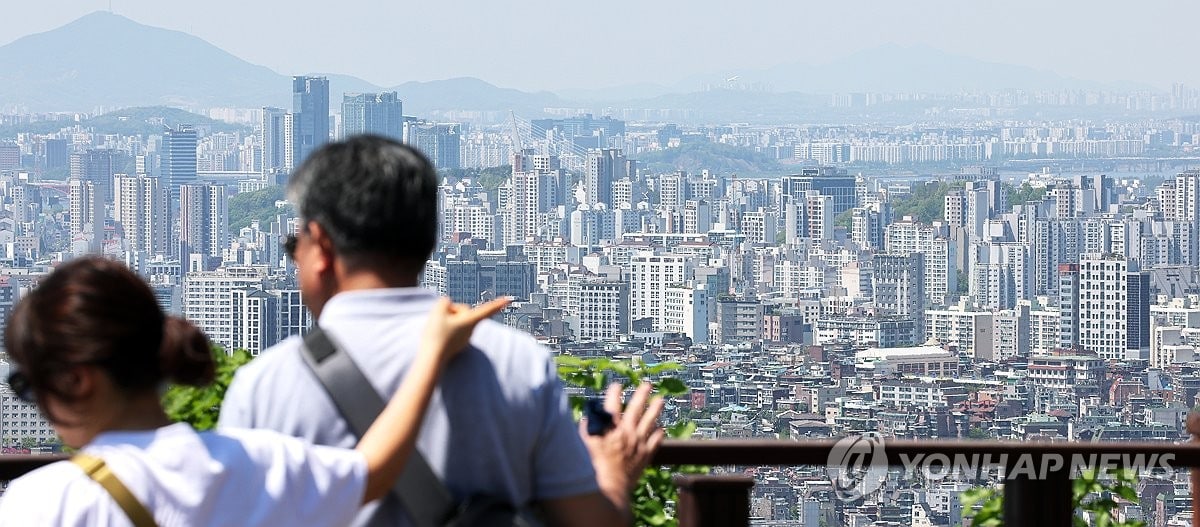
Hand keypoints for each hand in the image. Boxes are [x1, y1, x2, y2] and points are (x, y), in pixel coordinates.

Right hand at [421, 297, 509, 364]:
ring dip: (446, 321)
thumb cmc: (436, 335)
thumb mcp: (438, 310)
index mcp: (470, 321)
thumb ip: (445, 302)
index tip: (509, 300)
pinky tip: (436, 336)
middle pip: (463, 311)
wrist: (431, 359)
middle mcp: (470, 331)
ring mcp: (464, 339)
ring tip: (436, 330)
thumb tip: (448, 305)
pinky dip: (443, 330)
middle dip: (453, 310)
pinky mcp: (456, 345)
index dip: (498, 303)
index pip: (487, 310)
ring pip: (456, 321)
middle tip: (440, 317)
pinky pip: (451, 331)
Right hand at [580, 382, 665, 500]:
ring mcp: (638, 443)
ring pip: (650, 421)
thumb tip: (589, 417)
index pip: (612, 404)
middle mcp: (626, 432)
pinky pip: (655, 441)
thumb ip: (587, 428)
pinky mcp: (645, 455)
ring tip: (660, 400)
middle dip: (641, 394)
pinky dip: (659, 433)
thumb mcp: (584, 445)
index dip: (615, 392)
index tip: (617, 385)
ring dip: (655, 409)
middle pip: (636, 408)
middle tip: (647, 385)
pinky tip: (661, 428)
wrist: (609, 488)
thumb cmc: (592, 468)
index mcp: (610, 428)